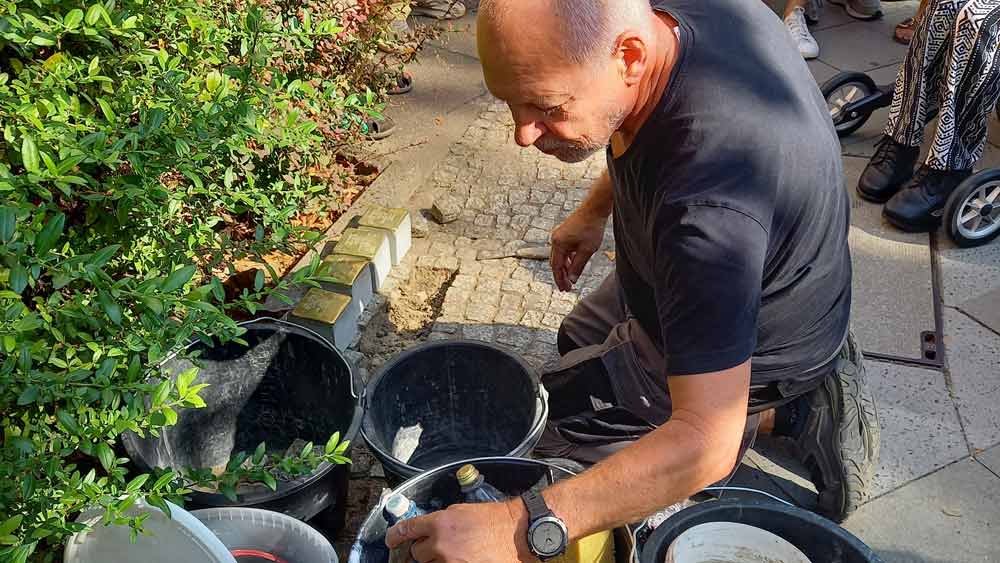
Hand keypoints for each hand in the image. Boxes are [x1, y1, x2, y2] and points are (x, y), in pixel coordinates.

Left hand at [385, 500, 534, 562]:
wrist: (517, 534)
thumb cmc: (494, 519)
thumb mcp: (461, 511)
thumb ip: (440, 521)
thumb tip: (427, 530)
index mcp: (439, 523)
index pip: (406, 530)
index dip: (394, 536)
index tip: (391, 540)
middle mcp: (441, 545)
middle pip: (417, 553)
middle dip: (424, 550)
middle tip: (436, 546)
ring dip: (436, 560)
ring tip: (453, 553)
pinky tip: (460, 558)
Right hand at [550, 208, 606, 290]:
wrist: (594, 209)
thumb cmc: (591, 228)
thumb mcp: (586, 251)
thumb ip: (578, 266)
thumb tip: (572, 280)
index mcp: (558, 244)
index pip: (556, 267)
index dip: (560, 280)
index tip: (565, 289)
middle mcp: (555, 240)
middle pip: (555, 263)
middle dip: (560, 276)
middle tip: (566, 288)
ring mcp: (558, 236)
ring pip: (559, 257)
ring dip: (564, 268)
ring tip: (570, 279)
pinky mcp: (563, 233)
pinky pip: (562, 250)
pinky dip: (567, 259)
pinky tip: (573, 264)